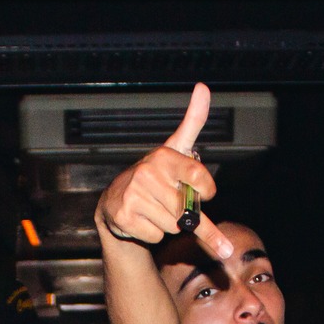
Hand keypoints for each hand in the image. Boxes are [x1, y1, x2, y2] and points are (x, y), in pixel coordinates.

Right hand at [93, 83, 232, 259]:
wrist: (117, 200)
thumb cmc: (156, 176)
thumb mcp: (176, 149)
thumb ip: (193, 121)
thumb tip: (203, 87)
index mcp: (164, 156)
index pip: (198, 174)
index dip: (205, 189)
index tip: (204, 192)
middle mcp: (147, 172)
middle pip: (185, 209)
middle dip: (182, 213)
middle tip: (167, 201)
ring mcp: (133, 194)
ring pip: (172, 226)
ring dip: (167, 224)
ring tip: (153, 209)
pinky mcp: (124, 216)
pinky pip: (156, 236)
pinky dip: (153, 234)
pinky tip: (141, 219)